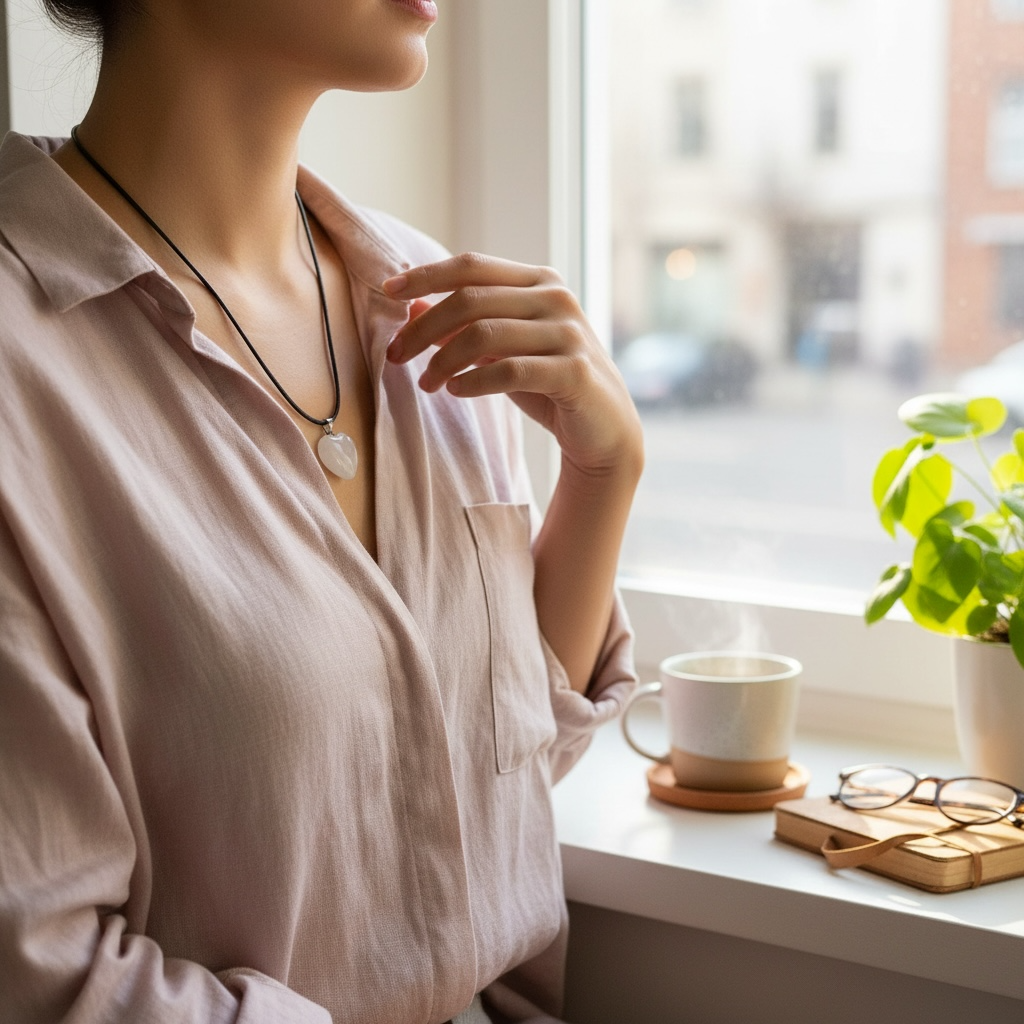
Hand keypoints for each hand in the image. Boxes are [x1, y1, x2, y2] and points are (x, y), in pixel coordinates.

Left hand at [383, 252, 642, 477]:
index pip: (472, 266)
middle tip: (395, 355)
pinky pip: (510, 371)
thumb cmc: (547, 384)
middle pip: (470, 299)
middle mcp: (556, 299)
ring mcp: (568, 334)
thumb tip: (412, 305)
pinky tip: (455, 392)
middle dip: (423, 328)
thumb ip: (465, 325)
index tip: (387, 292)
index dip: (426, 275)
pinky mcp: (573, 372)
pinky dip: (474, 381)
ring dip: (443, 360)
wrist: (603, 428)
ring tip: (426, 384)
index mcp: (539, 281)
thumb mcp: (502, 350)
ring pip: (485, 334)